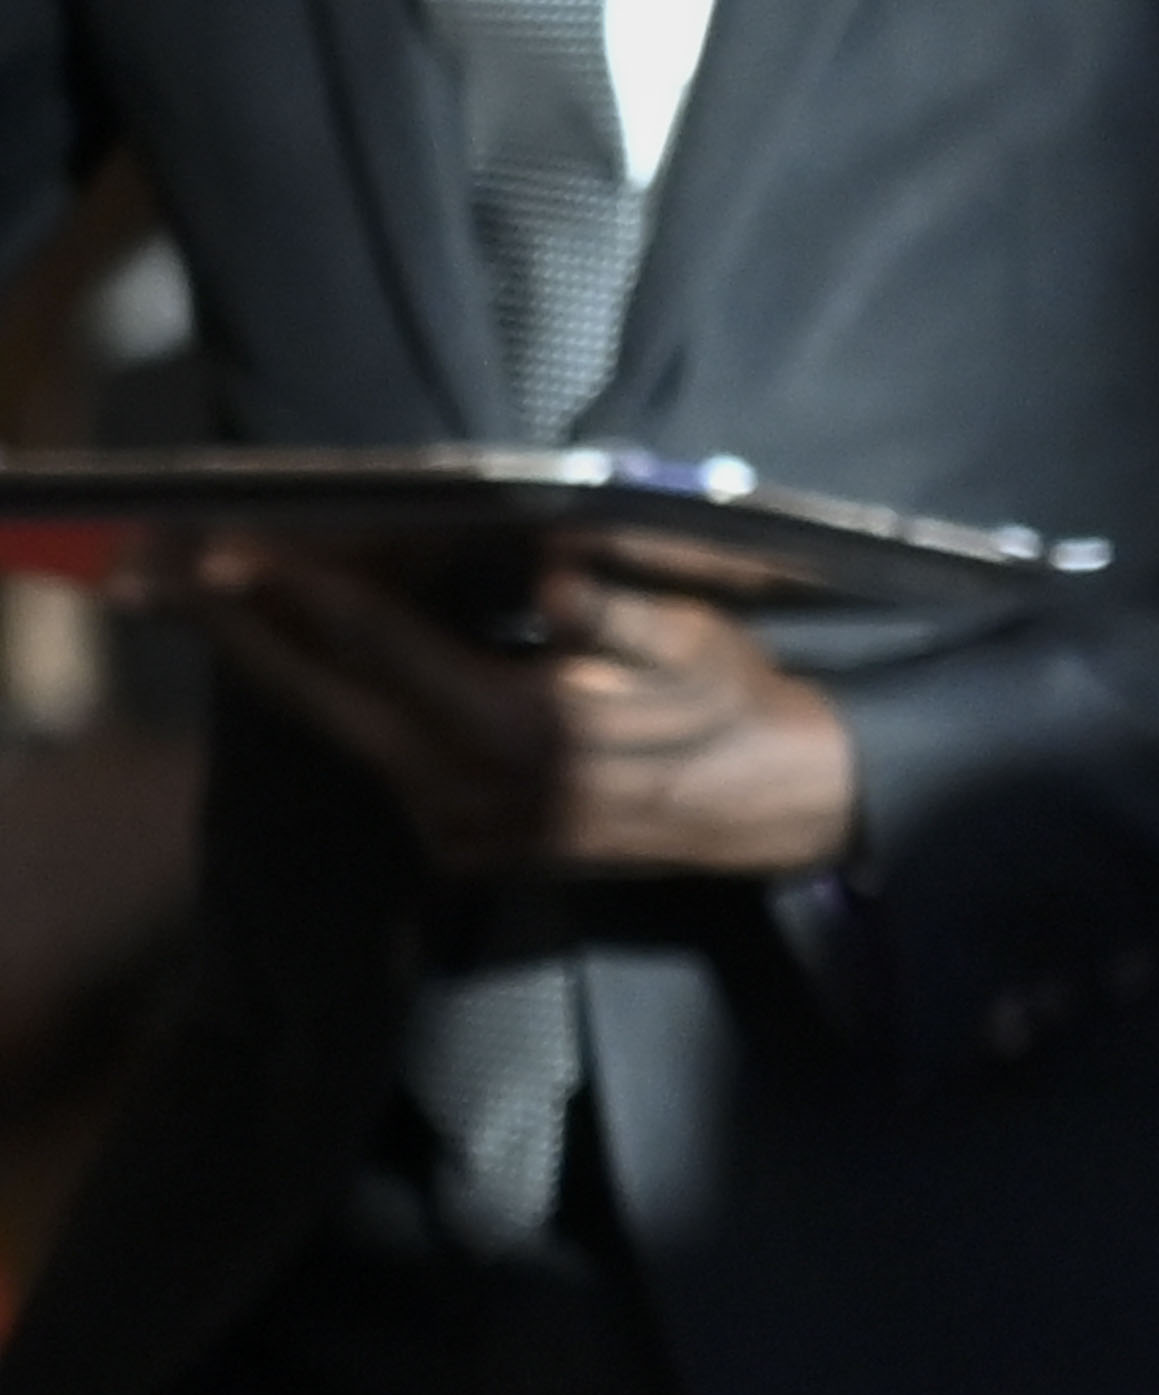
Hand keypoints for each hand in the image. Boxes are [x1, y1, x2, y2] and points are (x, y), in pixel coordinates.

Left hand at [190, 532, 860, 880]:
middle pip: (325, 699)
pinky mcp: (459, 843)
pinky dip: (340, 702)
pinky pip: (380, 758)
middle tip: (154, 576)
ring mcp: (455, 827)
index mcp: (522, 732)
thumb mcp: (697, 646)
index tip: (228, 551)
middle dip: (240, 632)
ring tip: (218, 598)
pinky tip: (314, 655)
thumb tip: (553, 570)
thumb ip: (623, 614)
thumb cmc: (733, 705)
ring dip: (282, 663)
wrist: (769, 807)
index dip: (305, 595)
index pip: (387, 651)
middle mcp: (467, 789)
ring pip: (343, 731)